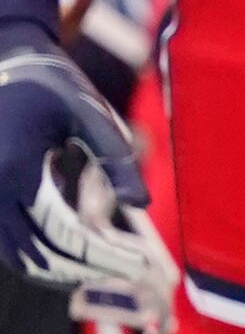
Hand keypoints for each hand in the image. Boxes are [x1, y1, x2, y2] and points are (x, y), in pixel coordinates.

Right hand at [0, 30, 162, 324]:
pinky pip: (7, 242)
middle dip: (86, 268)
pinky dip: (40, 255)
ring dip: (60, 268)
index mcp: (17, 167)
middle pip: (37, 253)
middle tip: (131, 273)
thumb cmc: (51, 82)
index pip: (63, 230)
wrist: (5, 60)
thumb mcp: (90, 112)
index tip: (138, 263)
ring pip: (17, 255)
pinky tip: (77, 252)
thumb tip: (141, 204)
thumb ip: (117, 157)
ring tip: (109, 268)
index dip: (102, 253)